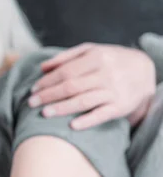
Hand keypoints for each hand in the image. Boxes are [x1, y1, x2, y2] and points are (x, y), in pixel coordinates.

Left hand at [29, 43, 155, 129]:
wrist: (144, 70)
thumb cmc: (110, 60)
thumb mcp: (91, 51)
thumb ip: (66, 57)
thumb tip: (42, 68)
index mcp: (96, 57)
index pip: (65, 72)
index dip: (47, 82)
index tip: (32, 90)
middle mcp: (105, 74)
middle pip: (71, 86)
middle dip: (48, 95)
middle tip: (31, 103)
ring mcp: (114, 91)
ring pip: (84, 101)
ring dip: (62, 108)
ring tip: (44, 114)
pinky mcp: (121, 106)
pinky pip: (102, 114)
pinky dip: (87, 120)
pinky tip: (72, 126)